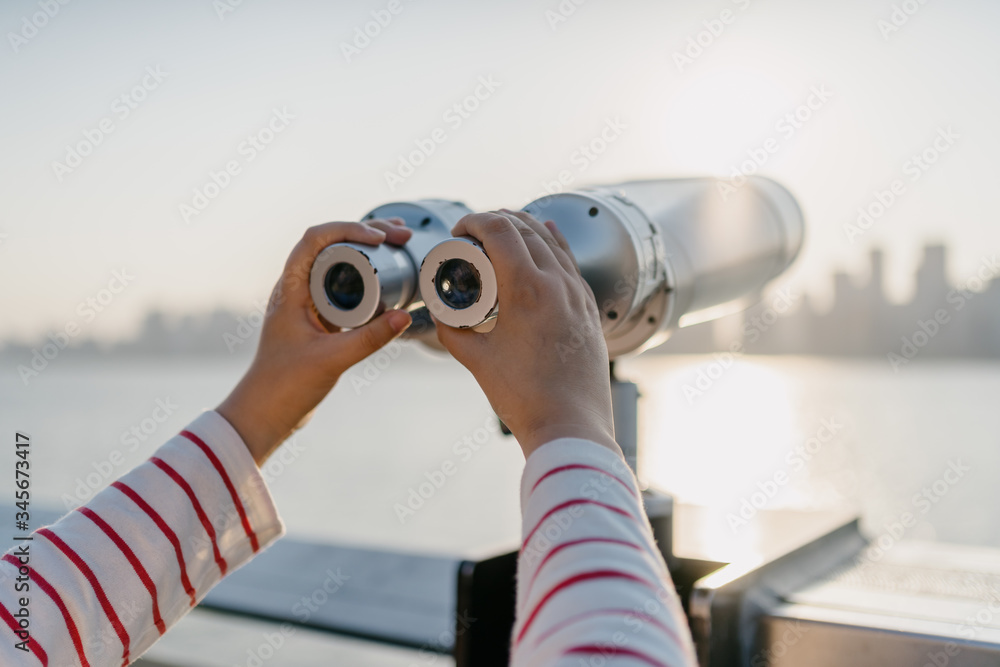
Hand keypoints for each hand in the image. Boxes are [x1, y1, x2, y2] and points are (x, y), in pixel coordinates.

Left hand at [217, 220, 413, 464]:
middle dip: (366, 232)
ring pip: (339, 264)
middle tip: (400, 235)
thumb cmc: (285, 386)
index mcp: (290, 289)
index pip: (315, 240)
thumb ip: (370, 338)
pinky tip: (390, 280)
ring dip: (368, 251)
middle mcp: (297, 290)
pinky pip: (345, 287)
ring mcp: (309, 304)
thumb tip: (405, 315)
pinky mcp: (321, 320)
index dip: (348, 229)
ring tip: (400, 244)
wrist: (266, 413)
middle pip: (331, 245)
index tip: (379, 238)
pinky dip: (368, 277)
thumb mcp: (332, 359)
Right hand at [434, 209, 618, 458]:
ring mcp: (577, 294)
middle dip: (495, 221)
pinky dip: (553, 242)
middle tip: (473, 233)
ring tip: (502, 231)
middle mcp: (557, 283)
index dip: (474, 220)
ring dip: (524, 227)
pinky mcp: (589, 308)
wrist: (571, 426)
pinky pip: (570, 261)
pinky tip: (546, 235)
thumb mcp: (477, 361)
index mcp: (527, 289)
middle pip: (525, 229)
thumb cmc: (526, 398)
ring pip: (551, 241)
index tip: (459, 230)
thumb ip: (453, 332)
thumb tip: (442, 316)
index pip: (499, 230)